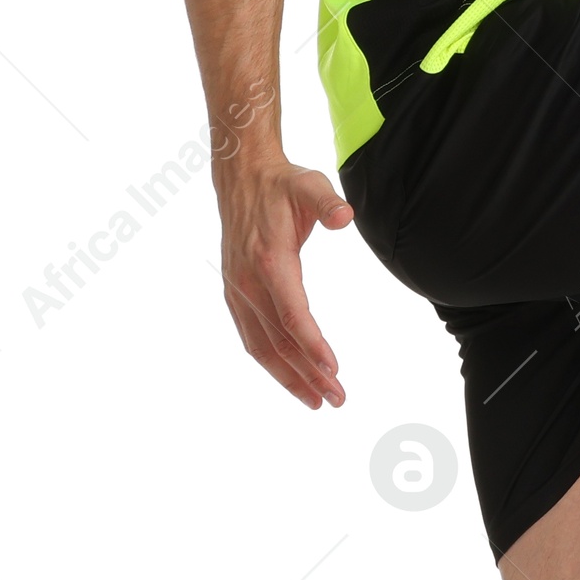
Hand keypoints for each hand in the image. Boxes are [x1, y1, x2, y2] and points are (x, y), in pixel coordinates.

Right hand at [217, 159, 353, 407]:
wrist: (241, 178)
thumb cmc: (281, 185)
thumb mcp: (310, 185)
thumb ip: (327, 203)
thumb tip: (344, 217)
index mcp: (270, 260)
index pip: (292, 313)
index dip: (312, 344)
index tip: (333, 369)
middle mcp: (249, 282)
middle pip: (280, 340)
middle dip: (309, 374)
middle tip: (337, 398)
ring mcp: (238, 291)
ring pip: (262, 346)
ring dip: (289, 377)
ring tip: (317, 401)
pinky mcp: (235, 295)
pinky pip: (251, 337)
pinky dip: (270, 362)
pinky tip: (289, 378)